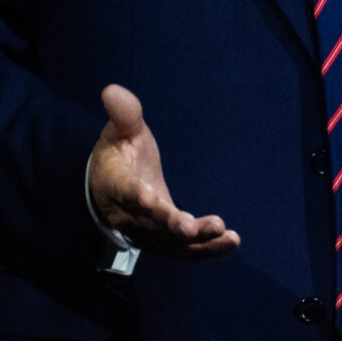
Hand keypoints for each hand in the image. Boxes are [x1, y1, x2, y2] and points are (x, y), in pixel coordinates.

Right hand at [87, 85, 239, 258]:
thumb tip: (112, 90)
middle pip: (150, 226)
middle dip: (171, 226)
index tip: (150, 198)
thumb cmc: (119, 156)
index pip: (125, 191)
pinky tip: (232, 241)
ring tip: (226, 235)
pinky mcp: (165, 242)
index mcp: (116, 185)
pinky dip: (208, 249)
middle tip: (191, 227)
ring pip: (171, 244)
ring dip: (198, 242)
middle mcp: (131, 215)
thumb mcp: (119, 132)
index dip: (136, 196)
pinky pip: (185, 251)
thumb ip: (123, 114)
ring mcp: (148, 233)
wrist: (109, 189)